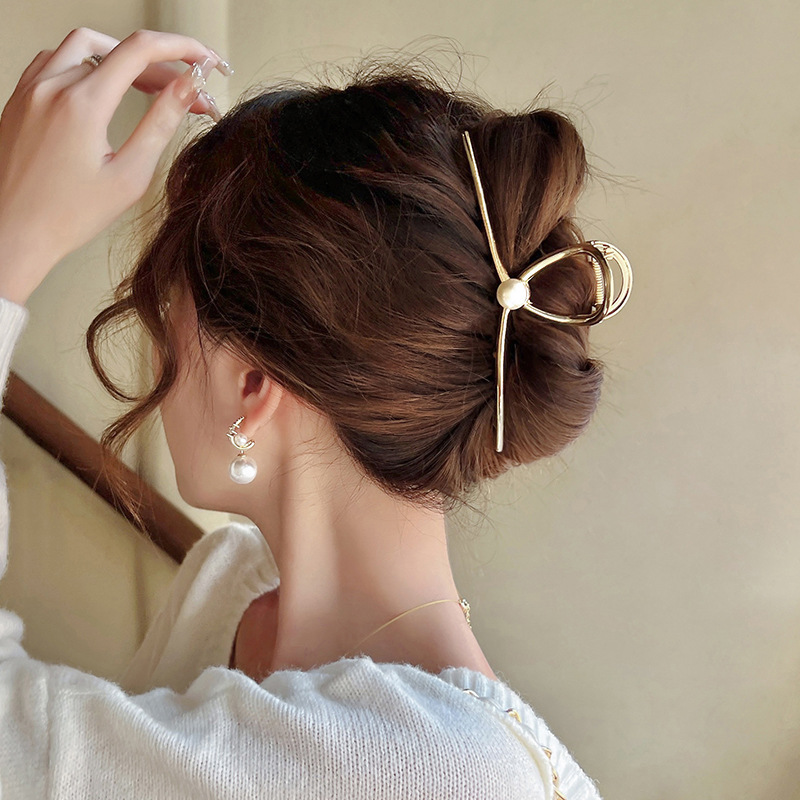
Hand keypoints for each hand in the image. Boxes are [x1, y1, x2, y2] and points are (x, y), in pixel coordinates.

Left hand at [0, 27, 231, 305]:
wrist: (14, 232)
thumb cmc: (68, 215)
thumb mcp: (129, 176)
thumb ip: (160, 125)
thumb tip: (186, 90)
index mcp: (82, 103)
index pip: (140, 51)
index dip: (179, 48)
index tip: (203, 57)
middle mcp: (52, 86)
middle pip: (116, 48)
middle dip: (157, 64)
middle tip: (184, 90)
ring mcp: (30, 89)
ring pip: (83, 47)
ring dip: (120, 58)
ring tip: (146, 85)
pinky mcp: (19, 99)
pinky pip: (54, 61)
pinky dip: (87, 65)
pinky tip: (102, 89)